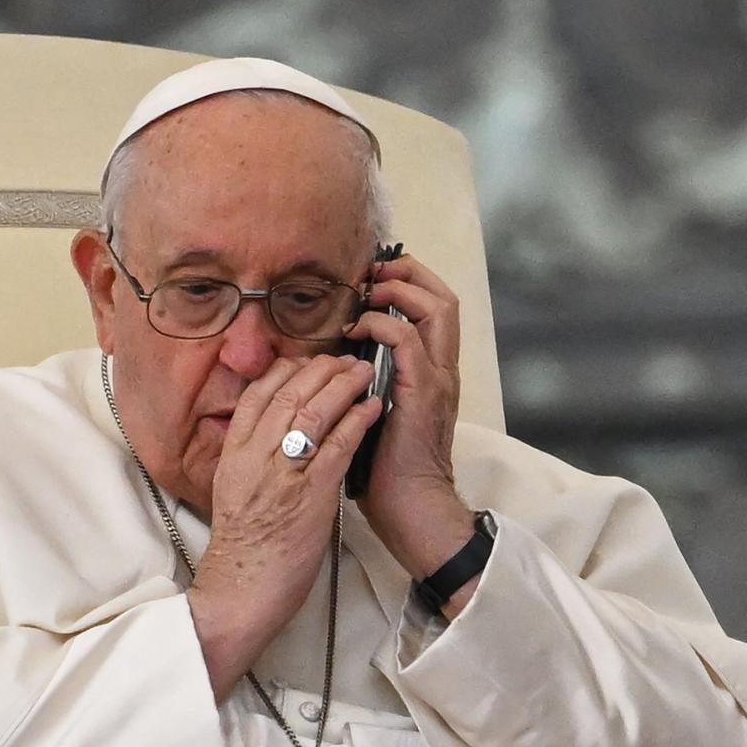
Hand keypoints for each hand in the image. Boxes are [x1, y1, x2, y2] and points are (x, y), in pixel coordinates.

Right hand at [186, 354, 381, 700]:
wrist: (243, 588)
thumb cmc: (245, 547)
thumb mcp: (233, 490)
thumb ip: (250, 458)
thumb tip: (272, 434)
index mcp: (234, 454)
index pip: (256, 395)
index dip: (284, 371)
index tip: (305, 361)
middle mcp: (255, 456)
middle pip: (288, 394)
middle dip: (319, 369)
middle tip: (343, 360)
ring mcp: (282, 474)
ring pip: (313, 412)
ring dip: (343, 386)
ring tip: (364, 372)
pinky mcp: (311, 495)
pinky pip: (338, 445)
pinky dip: (357, 420)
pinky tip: (373, 407)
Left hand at [343, 254, 476, 613]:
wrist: (410, 508)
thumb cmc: (387, 469)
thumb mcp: (375, 411)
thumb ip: (367, 382)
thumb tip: (336, 359)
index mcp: (433, 373)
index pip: (435, 310)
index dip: (409, 284)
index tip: (373, 277)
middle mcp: (442, 370)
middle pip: (444, 298)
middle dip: (409, 274)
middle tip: (373, 271)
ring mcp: (437, 380)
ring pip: (435, 310)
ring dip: (398, 292)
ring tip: (367, 293)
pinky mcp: (422, 394)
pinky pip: (407, 342)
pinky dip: (381, 326)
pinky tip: (354, 334)